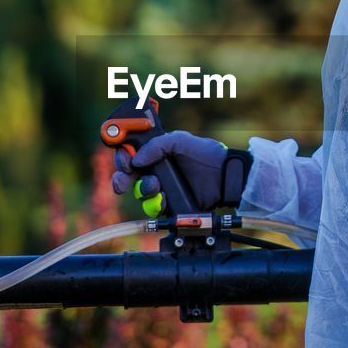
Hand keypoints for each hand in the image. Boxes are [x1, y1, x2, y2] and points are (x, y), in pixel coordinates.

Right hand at [110, 130, 251, 215]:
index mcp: (157, 152)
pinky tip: (163, 198)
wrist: (225, 177)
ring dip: (143, 190)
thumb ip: (158, 145)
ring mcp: (163, 187)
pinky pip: (153, 207)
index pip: (131, 154)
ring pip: (140, 192)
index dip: (123, 157)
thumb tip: (137, 158)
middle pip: (129, 175)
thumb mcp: (181, 140)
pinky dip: (154, 204)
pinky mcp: (170, 203)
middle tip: (122, 183)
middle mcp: (157, 169)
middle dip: (122, 178)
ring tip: (155, 186)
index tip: (125, 161)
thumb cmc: (207, 155)